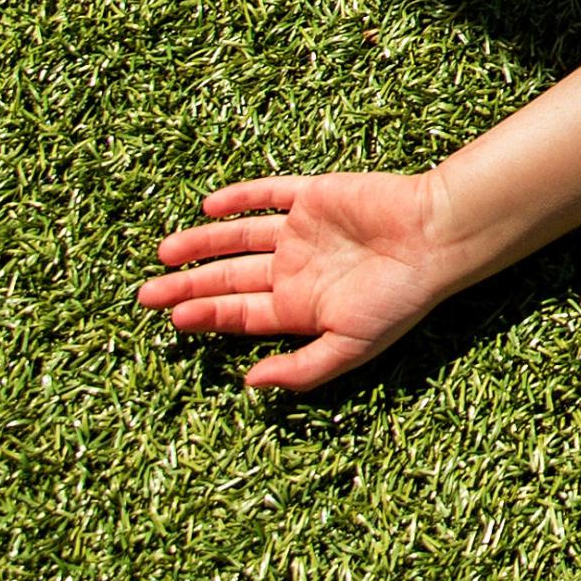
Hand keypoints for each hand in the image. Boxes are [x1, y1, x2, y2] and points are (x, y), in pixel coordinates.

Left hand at [137, 172, 455, 392]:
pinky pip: (268, 194)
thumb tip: (250, 385)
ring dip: (201, 244)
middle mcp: (296, 269)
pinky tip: (208, 207)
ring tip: (163, 253)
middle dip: (186, 287)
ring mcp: (302, 231)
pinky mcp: (314, 196)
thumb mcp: (351, 346)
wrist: (435, 237)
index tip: (170, 319)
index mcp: (301, 306)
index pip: (239, 313)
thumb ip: (302, 369)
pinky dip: (238, 198)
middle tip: (144, 295)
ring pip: (238, 238)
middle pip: (228, 279)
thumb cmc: (400, 299)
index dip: (203, 315)